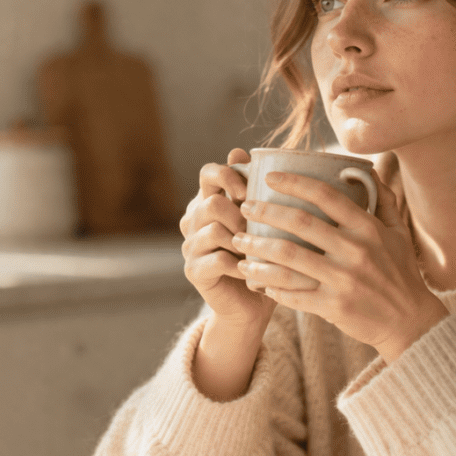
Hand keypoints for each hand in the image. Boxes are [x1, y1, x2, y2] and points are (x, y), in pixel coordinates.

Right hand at [179, 149, 276, 332]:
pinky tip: (254, 270)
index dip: (229, 175)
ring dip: (242, 241)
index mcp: (209, 200)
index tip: (251, 191)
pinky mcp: (194, 271)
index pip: (208, 172)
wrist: (253, 303)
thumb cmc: (264, 256)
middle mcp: (193, 220)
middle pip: (212, 203)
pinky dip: (241, 264)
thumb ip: (255, 191)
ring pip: (213, 230)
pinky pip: (217, 259)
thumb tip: (241, 151)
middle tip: (258, 230)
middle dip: (240, 215)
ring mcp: (190, 246)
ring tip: (259, 251)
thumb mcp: (264, 221)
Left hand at [232, 170, 449, 362]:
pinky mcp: (333, 307)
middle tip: (244, 208)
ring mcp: (343, 281)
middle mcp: (355, 252)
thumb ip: (383, 200)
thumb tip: (367, 171)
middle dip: (264, 213)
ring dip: (257, 250)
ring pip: (287, 259)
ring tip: (238, 243)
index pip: (325, 196)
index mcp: (368, 229)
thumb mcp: (398, 233)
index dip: (293, 183)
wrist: (411, 322)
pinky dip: (270, 285)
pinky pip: (292, 293)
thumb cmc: (401, 273)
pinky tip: (255, 278)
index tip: (269, 178)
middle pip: (299, 224)